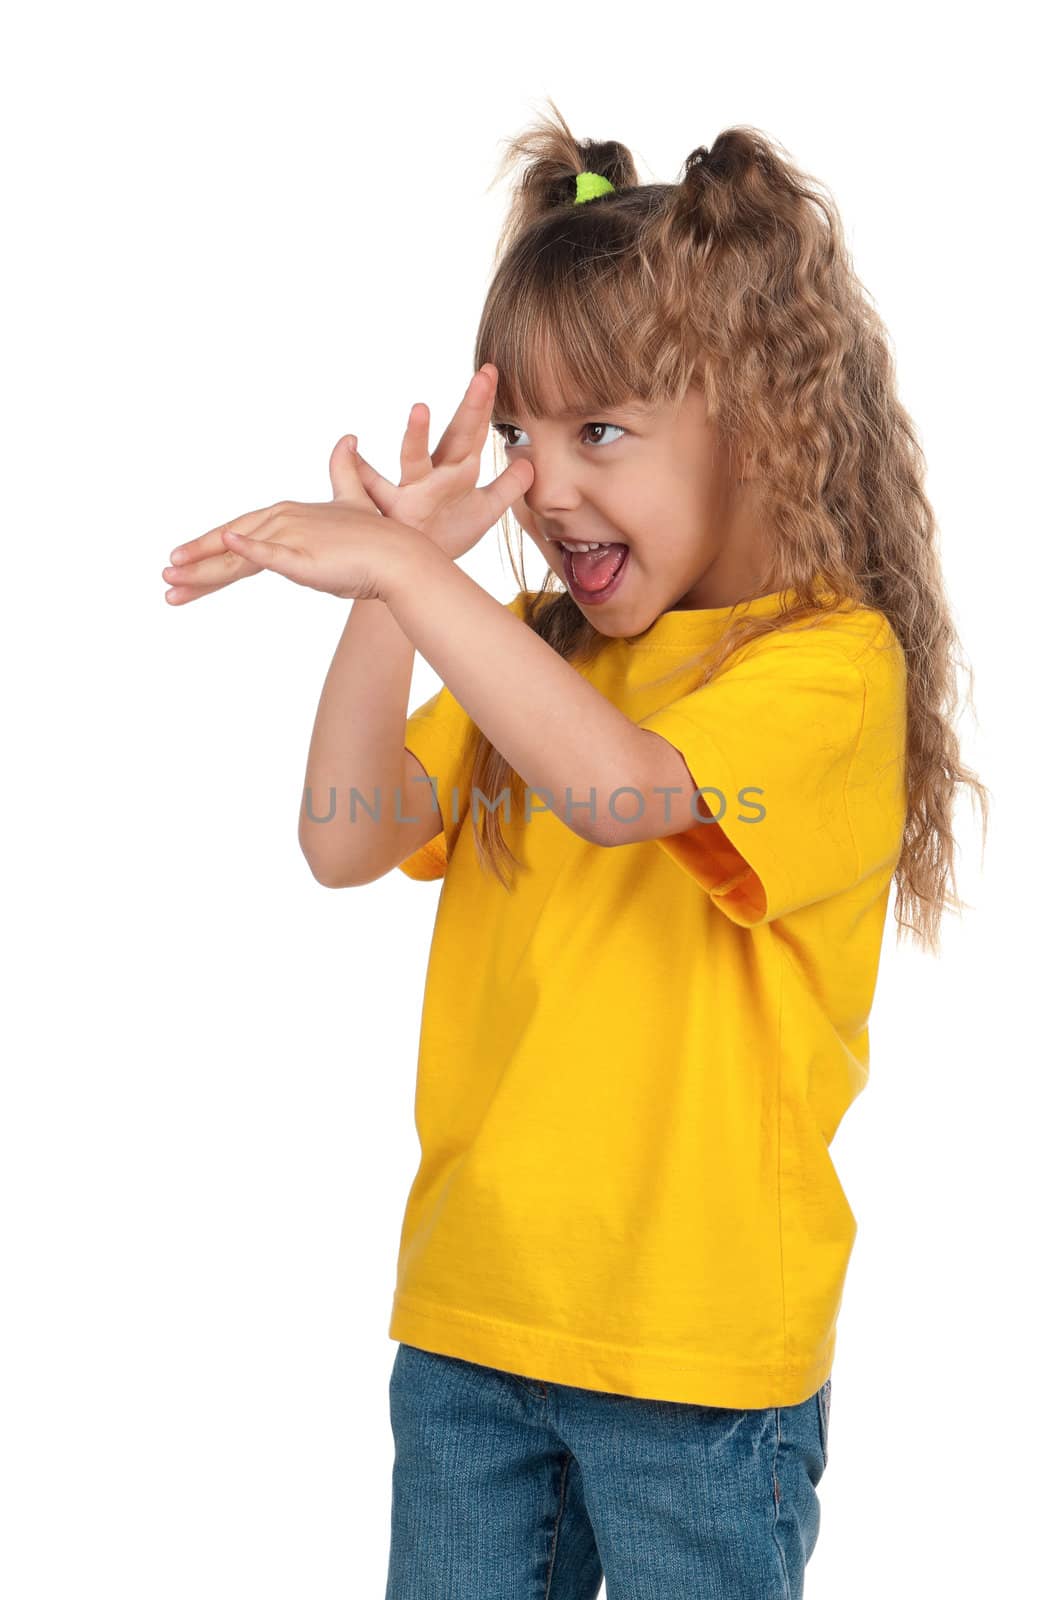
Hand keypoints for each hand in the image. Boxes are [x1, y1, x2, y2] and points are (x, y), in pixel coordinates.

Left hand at [163, 438, 418, 603]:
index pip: (238, 532)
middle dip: (194, 563)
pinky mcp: (303, 556)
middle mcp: (282, 522)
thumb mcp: (351, 502)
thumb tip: (348, 438)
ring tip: (172, 580)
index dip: (206, 548)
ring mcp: (291, 538)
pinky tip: (228, 544)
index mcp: (286, 516)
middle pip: (229, 545)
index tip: (180, 563)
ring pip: (237, 556)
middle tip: (164, 580)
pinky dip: (248, 548)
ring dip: (204, 569)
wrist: (401, 556)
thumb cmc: (376, 539)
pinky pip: (270, 553)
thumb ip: (342, 471)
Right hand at [350, 364, 533, 560]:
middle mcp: (436, 473)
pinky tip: (348, 447)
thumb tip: (529, 463)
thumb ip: (507, 487)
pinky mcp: (393, 511)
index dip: (487, 405)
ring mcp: (413, 489)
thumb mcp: (484, 511)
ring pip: (414, 459)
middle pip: (458, 436)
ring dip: (416, 435)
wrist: (416, 566)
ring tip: (420, 409)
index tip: (493, 371)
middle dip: (472, 407)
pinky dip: (354, 470)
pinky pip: (372, 489)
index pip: (476, 433)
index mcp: (458, 470)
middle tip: (485, 375)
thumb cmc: (446, 533)